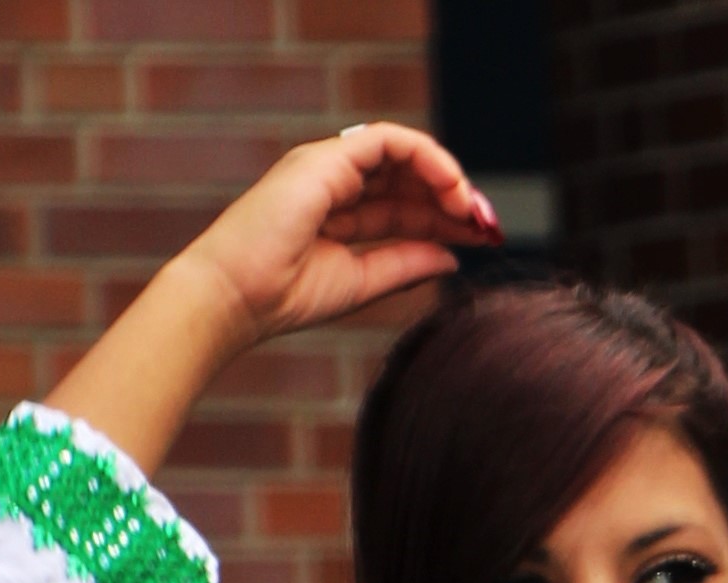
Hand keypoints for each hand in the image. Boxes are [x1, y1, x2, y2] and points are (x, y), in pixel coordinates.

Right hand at [181, 124, 494, 353]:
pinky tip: (453, 191)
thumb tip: (452, 255)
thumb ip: (405, 264)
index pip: (403, 204)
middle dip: (453, 198)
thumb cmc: (285, 296)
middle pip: (408, 177)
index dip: (445, 217)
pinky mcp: (328, 158)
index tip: (481, 238)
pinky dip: (427, 158)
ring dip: (447, 177)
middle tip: (489, 225)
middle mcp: (334, 180)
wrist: (238, 296)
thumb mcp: (362, 281)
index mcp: (339, 210)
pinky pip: (390, 140)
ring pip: (403, 153)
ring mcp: (329, 164)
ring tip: (474, 211)